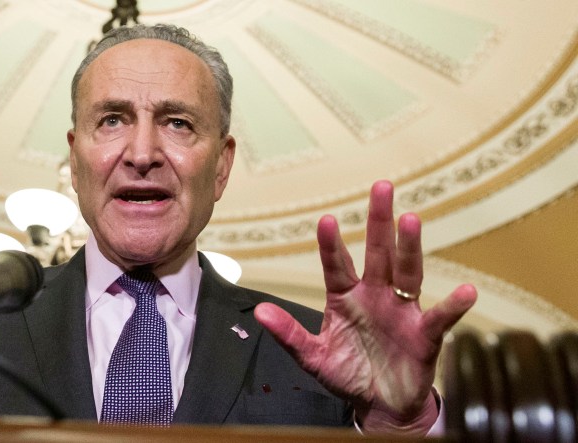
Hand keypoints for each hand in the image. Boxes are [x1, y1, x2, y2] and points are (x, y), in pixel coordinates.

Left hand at [254, 180, 476, 433]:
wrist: (380, 405)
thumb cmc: (348, 374)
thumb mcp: (313, 357)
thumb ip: (289, 334)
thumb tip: (259, 311)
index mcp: (346, 298)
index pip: (337, 266)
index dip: (332, 246)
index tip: (326, 220)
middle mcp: (375, 296)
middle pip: (378, 254)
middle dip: (379, 222)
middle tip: (381, 187)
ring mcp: (402, 311)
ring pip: (407, 273)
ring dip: (410, 248)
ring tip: (411, 220)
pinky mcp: (425, 334)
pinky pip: (441, 317)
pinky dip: (454, 305)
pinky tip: (466, 291)